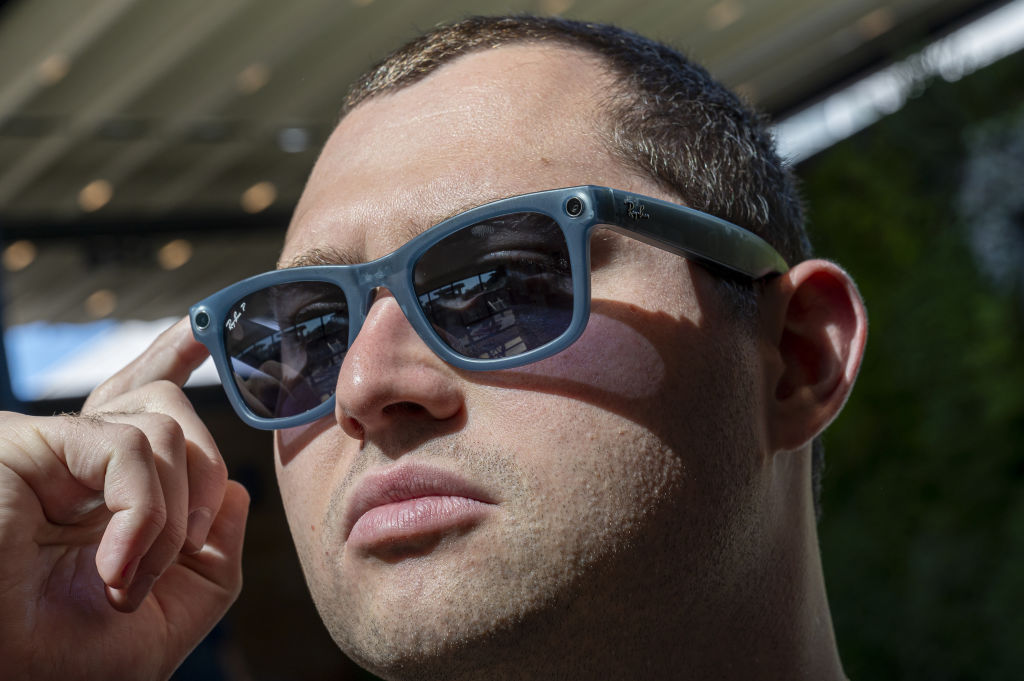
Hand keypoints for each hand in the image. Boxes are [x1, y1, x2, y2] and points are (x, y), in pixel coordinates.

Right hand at [0, 318, 248, 680]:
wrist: (10, 676)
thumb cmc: (67, 658)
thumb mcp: (172, 613)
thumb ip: (215, 557)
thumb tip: (235, 493)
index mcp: (107, 489)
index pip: (145, 405)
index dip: (171, 357)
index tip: (200, 333)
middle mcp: (81, 460)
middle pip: (166, 403)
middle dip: (202, 478)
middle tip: (180, 552)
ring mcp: (58, 449)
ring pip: (166, 424)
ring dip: (171, 515)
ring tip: (129, 581)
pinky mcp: (33, 445)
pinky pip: (131, 446)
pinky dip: (143, 512)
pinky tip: (116, 566)